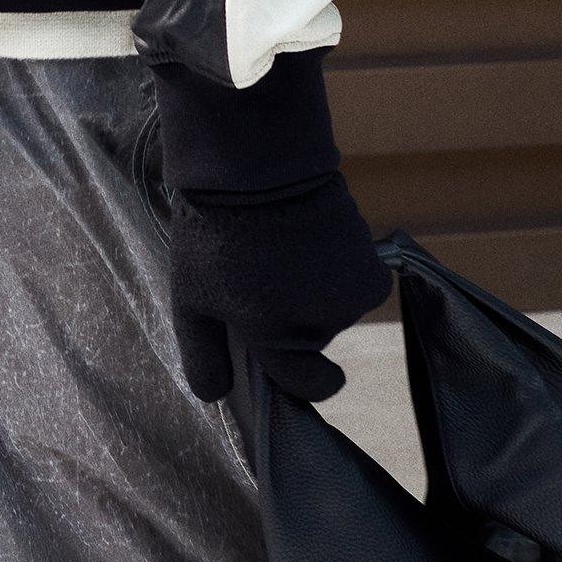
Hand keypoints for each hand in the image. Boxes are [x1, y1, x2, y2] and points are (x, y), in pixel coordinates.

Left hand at [168, 172, 391, 405]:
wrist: (257, 163)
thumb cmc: (214, 230)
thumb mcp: (189, 295)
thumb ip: (203, 353)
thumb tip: (215, 398)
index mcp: (273, 334)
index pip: (305, 385)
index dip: (297, 378)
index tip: (292, 365)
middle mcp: (320, 322)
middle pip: (313, 342)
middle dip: (291, 320)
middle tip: (263, 276)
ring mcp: (351, 297)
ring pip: (334, 313)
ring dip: (315, 292)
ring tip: (283, 252)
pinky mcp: (372, 271)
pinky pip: (356, 289)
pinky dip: (338, 272)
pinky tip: (311, 244)